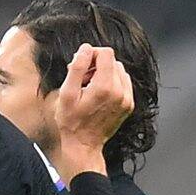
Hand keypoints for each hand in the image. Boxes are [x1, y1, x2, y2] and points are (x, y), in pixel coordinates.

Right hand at [50, 44, 133, 178]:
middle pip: (112, 61)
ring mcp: (127, 99)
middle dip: (97, 66)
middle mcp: (120, 91)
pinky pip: (124, 84)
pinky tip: (99, 95)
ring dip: (105, 74)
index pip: (106, 53)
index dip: (92, 54)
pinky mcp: (129, 105)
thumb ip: (77, 68)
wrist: (84, 145)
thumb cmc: (71, 122)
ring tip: (90, 88)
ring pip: (119, 71)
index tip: (81, 66)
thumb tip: (86, 49)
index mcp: (104, 87)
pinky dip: (112, 84)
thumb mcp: (66, 94)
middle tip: (82, 80)